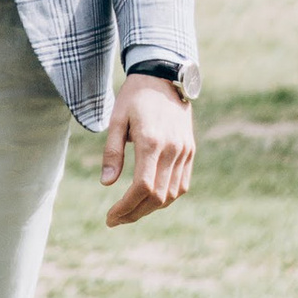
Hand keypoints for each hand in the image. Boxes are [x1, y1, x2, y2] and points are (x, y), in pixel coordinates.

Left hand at [101, 75, 194, 225]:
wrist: (164, 77)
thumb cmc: (135, 97)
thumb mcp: (117, 119)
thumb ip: (112, 152)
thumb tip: (106, 183)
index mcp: (152, 141)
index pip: (142, 187)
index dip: (126, 207)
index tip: (110, 217)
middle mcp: (172, 149)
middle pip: (157, 196)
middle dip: (135, 213)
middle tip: (116, 220)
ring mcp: (185, 151)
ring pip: (171, 194)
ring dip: (150, 208)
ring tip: (129, 211)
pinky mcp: (190, 151)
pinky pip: (181, 184)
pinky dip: (166, 197)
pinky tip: (149, 199)